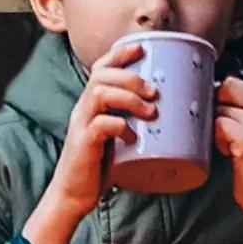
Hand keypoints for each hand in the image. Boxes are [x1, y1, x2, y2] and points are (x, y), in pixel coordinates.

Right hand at [45, 40, 153, 217]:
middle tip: (154, 91)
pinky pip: (100, 125)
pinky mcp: (83, 144)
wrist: (73, 196)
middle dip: (131, 77)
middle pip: (101, 75)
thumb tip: (169, 117)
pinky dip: (119, 126)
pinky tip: (132, 137)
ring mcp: (81, 126)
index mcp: (91, 105)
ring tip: (150, 112)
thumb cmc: (99, 168)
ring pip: (99, 94)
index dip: (119, 54)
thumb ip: (133, 124)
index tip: (142, 48)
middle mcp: (83, 110)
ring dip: (128, 98)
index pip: (100, 68)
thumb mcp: (118, 139)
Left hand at [215, 74, 242, 208]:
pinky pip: (218, 125)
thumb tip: (204, 91)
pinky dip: (217, 139)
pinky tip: (229, 153)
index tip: (217, 116)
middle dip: (215, 108)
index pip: (232, 81)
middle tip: (221, 132)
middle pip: (225, 88)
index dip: (217, 97)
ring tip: (229, 146)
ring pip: (219, 108)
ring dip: (215, 127)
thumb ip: (238, 109)